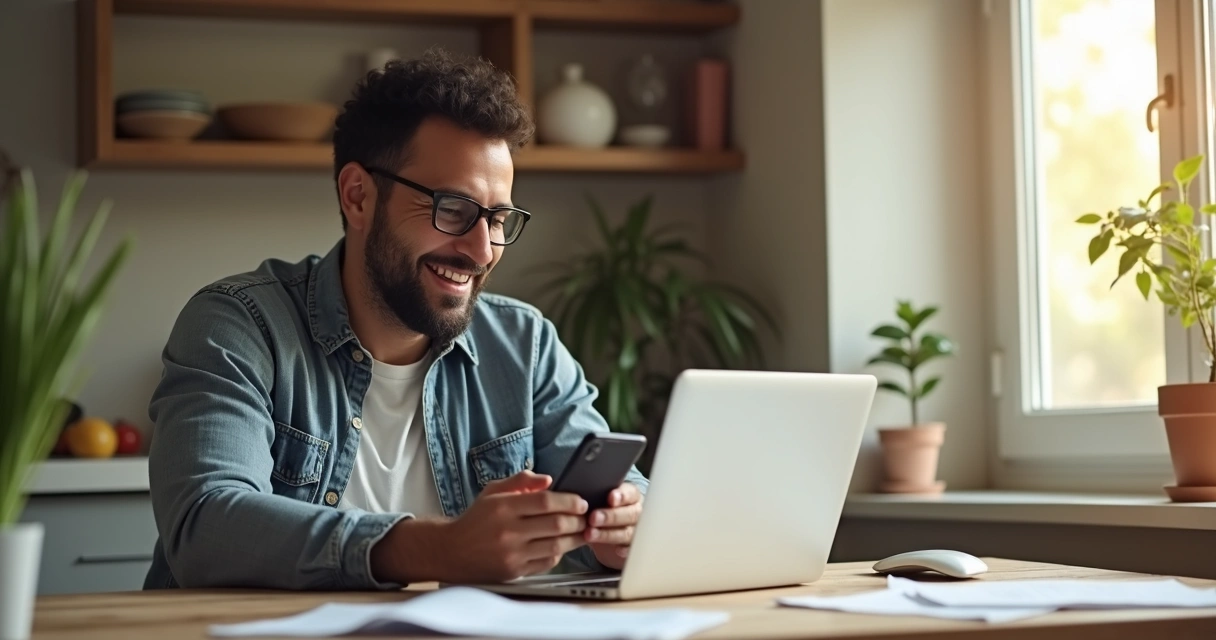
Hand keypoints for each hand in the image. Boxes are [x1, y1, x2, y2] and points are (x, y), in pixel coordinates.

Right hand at [431, 470, 589, 582]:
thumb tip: (548, 479)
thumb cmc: (476, 519)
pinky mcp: (514, 571)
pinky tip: (562, 546)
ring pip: (556, 545)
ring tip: (582, 531)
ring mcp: (512, 554)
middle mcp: (508, 531)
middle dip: (578, 520)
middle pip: (556, 524)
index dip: (569, 501)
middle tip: (587, 517)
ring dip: (575, 538)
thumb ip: (520, 481)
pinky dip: (558, 553)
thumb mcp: (492, 492)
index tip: (581, 502)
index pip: (545, 501)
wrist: (451, 551)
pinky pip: (547, 562)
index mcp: (503, 507)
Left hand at [586, 483, 642, 569]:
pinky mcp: (632, 546)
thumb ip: (595, 495)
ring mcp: (636, 530)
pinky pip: (630, 548)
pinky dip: (624, 550)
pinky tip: (616, 550)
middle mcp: (636, 512)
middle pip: (629, 514)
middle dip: (611, 516)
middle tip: (593, 518)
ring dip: (608, 534)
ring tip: (590, 534)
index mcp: (631, 496)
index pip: (630, 493)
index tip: (610, 498)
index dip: (622, 496)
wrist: (607, 530)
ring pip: (627, 532)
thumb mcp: (600, 500)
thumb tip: (580, 496)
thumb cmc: (603, 509)